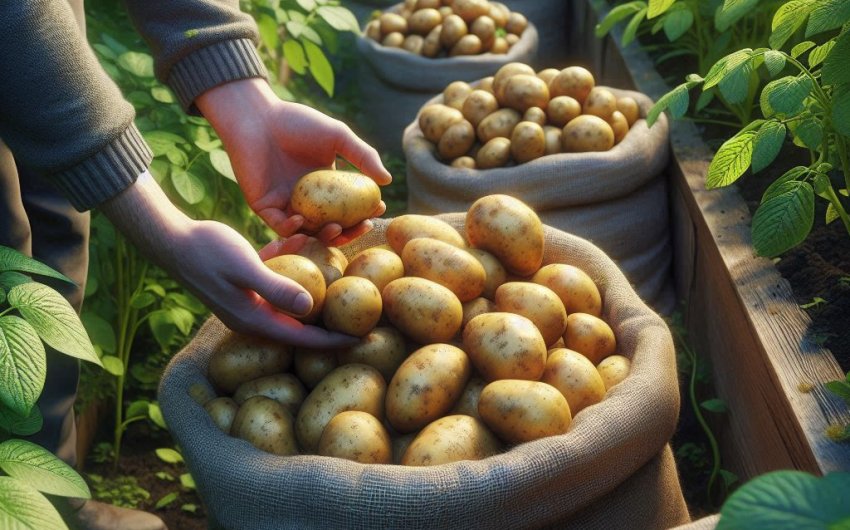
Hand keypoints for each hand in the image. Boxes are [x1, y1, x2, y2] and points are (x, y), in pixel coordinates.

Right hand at [99, 172, 357, 347]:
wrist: (170, 239)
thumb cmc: (206, 250)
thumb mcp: (245, 266)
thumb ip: (276, 288)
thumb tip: (311, 308)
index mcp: (255, 320)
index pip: (302, 339)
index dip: (334, 341)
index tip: (363, 338)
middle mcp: (254, 317)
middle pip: (302, 324)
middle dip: (332, 312)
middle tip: (363, 306)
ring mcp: (250, 303)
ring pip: (293, 297)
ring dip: (315, 280)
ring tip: (338, 259)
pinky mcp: (247, 286)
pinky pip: (278, 281)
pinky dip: (293, 264)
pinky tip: (304, 239)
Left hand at [197, 78, 391, 243]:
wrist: (257, 117)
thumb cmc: (297, 122)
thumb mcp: (338, 136)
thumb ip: (363, 156)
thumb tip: (387, 181)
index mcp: (325, 186)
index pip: (348, 208)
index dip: (364, 212)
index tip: (378, 209)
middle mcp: (307, 200)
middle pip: (332, 226)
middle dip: (349, 231)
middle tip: (363, 226)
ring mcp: (286, 205)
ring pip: (308, 232)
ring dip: (324, 235)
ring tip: (337, 228)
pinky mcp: (264, 207)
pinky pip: (280, 226)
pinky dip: (292, 228)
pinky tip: (303, 222)